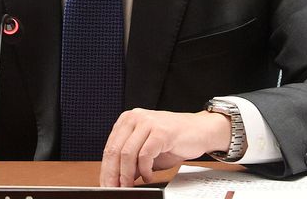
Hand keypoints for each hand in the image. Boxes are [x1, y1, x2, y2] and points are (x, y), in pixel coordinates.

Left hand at [100, 109, 231, 186]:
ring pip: (127, 153)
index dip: (106, 169)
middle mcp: (135, 117)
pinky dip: (145, 170)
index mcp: (128, 120)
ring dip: (127, 175)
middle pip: (115, 150)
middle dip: (113, 174)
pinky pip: (145, 155)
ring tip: (130, 185)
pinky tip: (149, 177)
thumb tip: (117, 179)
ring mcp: (148, 122)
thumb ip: (132, 162)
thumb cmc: (174, 140)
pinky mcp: (160, 131)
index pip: (109, 148)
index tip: (106, 184)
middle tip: (115, 188)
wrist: (200, 130)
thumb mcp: (147, 151)